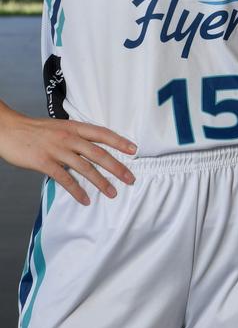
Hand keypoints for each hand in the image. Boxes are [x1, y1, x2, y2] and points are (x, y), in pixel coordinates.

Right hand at [0, 104, 136, 205]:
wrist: (8, 129)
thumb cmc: (34, 130)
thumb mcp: (59, 127)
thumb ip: (75, 135)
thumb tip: (91, 146)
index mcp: (73, 127)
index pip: (102, 133)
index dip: (119, 142)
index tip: (134, 150)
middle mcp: (69, 138)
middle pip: (99, 153)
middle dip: (117, 167)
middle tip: (131, 178)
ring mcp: (57, 150)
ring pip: (85, 168)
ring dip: (101, 182)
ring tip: (112, 193)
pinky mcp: (44, 162)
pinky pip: (65, 179)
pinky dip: (77, 191)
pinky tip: (85, 200)